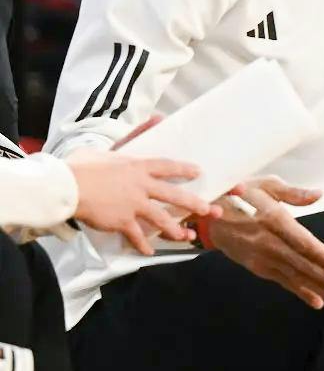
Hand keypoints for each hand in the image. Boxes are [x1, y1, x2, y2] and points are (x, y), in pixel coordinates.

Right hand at [65, 147, 216, 255]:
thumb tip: (157, 118)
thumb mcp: (110, 149)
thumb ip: (135, 135)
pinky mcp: (122, 221)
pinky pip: (136, 236)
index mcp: (138, 167)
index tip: (198, 172)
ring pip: (161, 219)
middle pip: (174, 195)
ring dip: (174, 229)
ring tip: (185, 237)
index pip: (167, 167)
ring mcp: (133, 205)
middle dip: (193, 204)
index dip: (184, 169)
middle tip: (209, 210)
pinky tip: (149, 252)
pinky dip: (142, 245)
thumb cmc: (82, 166)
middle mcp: (141, 186)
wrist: (67, 187)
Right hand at [209, 177, 323, 309]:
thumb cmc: (241, 194)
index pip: (301, 242)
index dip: (320, 256)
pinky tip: (315, 300)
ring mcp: (261, 257)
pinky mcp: (256, 266)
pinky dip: (298, 291)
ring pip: (293, 275)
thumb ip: (293, 193)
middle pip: (300, 263)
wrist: (207, 214)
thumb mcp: (266, 185)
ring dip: (315, 288)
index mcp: (273, 220)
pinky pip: (281, 280)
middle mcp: (268, 243)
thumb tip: (318, 194)